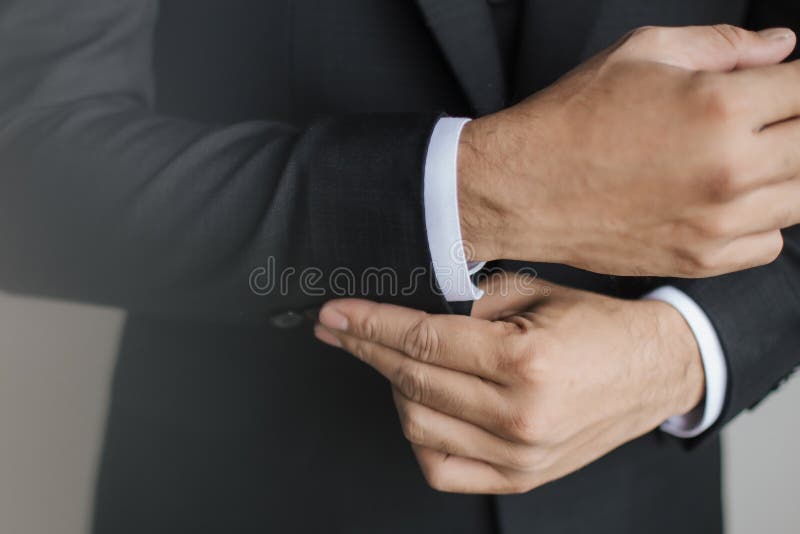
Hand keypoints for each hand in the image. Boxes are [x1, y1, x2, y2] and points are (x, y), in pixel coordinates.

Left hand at [313, 274, 704, 493]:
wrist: (651, 369)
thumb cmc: (596, 327)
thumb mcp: (533, 292)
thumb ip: (467, 300)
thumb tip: (406, 309)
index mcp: (523, 362)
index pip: (421, 340)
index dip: (370, 325)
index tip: (336, 315)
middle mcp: (519, 416)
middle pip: (411, 381)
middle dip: (365, 349)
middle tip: (339, 329)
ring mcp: (518, 455)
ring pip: (417, 425)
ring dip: (392, 387)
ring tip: (394, 359)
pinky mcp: (520, 477)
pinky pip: (442, 469)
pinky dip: (419, 437)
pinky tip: (420, 405)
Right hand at [460, 24, 799, 276]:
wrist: (520, 188)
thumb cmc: (570, 120)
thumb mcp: (640, 53)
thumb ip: (722, 44)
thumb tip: (780, 48)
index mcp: (720, 108)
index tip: (789, 88)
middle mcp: (729, 170)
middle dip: (798, 126)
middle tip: (771, 120)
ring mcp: (717, 223)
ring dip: (786, 172)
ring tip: (748, 156)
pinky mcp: (700, 259)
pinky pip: (769, 242)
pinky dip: (762, 219)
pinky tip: (728, 199)